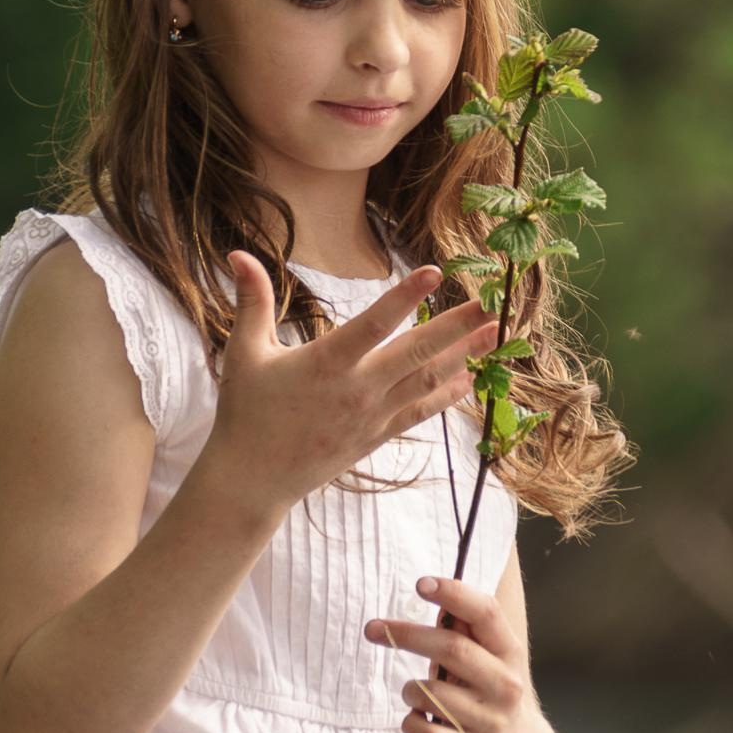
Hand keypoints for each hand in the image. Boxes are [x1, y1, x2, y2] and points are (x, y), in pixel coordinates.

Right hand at [204, 252, 501, 513]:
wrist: (254, 480)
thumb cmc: (246, 412)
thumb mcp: (244, 352)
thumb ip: (251, 301)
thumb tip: (237, 253)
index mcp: (326, 363)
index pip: (373, 324)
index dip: (404, 297)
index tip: (435, 272)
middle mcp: (357, 389)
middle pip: (417, 353)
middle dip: (457, 327)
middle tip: (492, 304)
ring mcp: (372, 415)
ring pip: (427, 381)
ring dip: (464, 356)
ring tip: (495, 334)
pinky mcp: (377, 435)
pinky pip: (420, 411)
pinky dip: (447, 394)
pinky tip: (469, 378)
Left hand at [364, 576, 557, 732]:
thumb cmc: (487, 695)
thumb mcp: (488, 660)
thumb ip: (465, 631)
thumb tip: (434, 593)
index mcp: (510, 654)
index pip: (486, 614)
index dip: (454, 594)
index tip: (421, 584)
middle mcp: (506, 686)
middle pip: (453, 649)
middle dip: (406, 634)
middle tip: (373, 629)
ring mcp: (491, 724)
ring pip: (430, 693)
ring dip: (410, 689)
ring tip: (415, 694)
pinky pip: (424, 732)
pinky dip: (410, 723)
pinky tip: (418, 720)